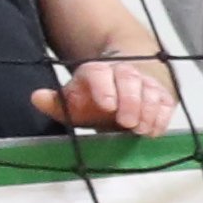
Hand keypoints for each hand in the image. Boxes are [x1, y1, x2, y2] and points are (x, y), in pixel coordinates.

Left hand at [37, 58, 180, 137]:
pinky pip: (165, 103)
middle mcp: (123, 72)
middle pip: (128, 78)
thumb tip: (36, 97)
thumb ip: (55, 102)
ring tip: (140, 128)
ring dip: (147, 109)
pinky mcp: (162, 95)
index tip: (106, 105)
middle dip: (129, 100)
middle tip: (126, 121)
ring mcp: (145, 83)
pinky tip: (154, 130)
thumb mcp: (72, 100)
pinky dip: (161, 116)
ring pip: (149, 90)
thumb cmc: (94, 98)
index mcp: (97, 71)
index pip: (99, 73)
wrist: (123, 87)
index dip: (103, 87)